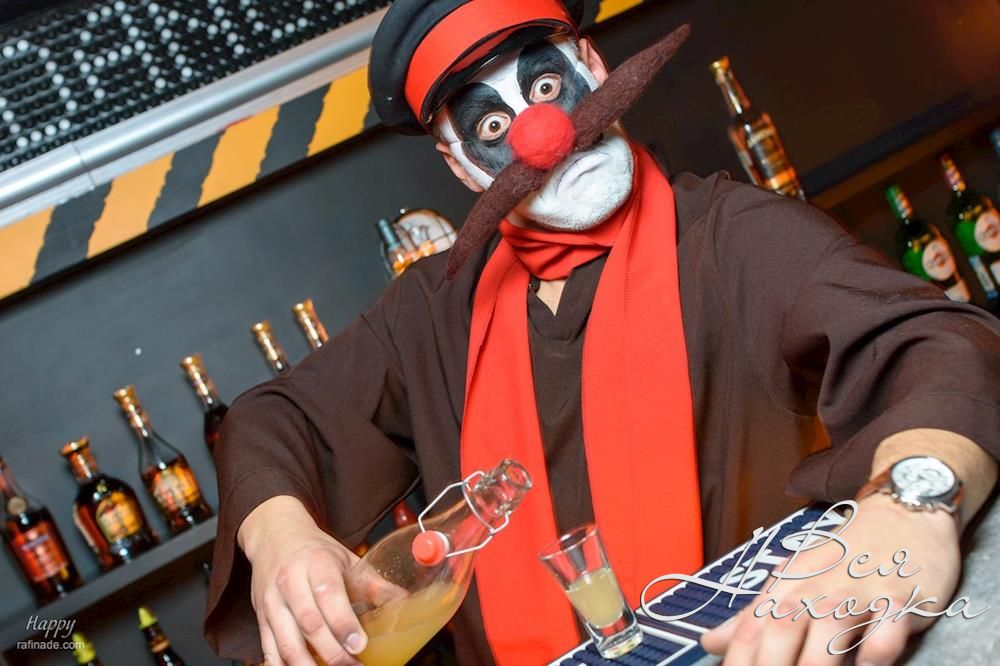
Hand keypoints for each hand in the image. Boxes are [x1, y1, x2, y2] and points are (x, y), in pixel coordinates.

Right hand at [239, 496, 364, 665]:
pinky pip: (269, 649)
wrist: (274, 536)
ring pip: (286, 642)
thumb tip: (403, 601)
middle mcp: (290, 581)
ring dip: (308, 665)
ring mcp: (272, 601)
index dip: (343, 623)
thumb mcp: (346, 559)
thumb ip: (374, 583)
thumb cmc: (315, 551)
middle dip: (332, 652)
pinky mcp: (261, 617)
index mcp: (316, 563)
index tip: (359, 645)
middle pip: (309, 623)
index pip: (328, 595)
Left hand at [701, 494, 961, 664]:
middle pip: (784, 626)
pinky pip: (888, 629)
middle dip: (771, 664)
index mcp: (788, 585)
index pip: (751, 627)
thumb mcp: (793, 578)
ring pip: (831, 627)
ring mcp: (860, 592)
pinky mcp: (901, 599)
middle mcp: (818, 588)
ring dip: (818, 663)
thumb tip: (709, 642)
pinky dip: (876, 651)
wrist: (902, 514)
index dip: (738, 661)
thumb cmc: (843, 556)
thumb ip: (754, 615)